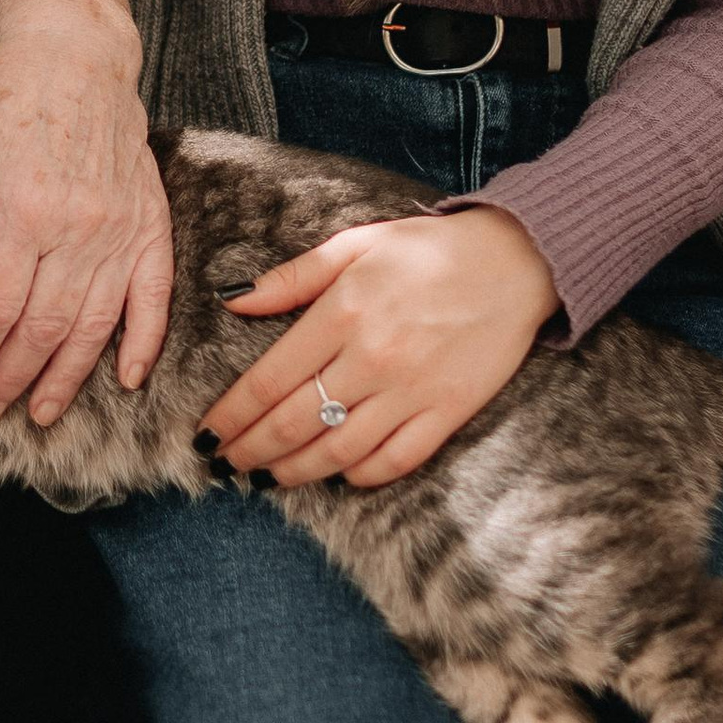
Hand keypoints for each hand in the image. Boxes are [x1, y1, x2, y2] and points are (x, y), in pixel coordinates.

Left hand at [0, 8, 175, 427]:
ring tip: (43, 412)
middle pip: (41, 329)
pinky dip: (143, 342)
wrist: (75, 54)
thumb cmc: (8, 103)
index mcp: (20, 213)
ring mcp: (119, 229)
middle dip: (11, 378)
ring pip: (93, 326)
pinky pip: (153, 296)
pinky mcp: (150, 223)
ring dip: (66, 378)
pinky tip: (127, 379)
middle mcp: (75, 229)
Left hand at [203, 206, 557, 489]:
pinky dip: (361, 476)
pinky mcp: (448, 411)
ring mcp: (411, 390)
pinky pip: (396, 460)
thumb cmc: (428, 250)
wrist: (515, 261)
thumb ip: (293, 277)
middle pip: (294, 423)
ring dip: (295, 472)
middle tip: (226, 466)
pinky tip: (339, 476)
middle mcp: (371, 357)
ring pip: (338, 450)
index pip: (268, 380)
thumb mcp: (355, 244)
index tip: (207, 435)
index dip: (232, 415)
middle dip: (251, 451)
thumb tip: (234, 301)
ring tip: (267, 479)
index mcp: (341, 313)